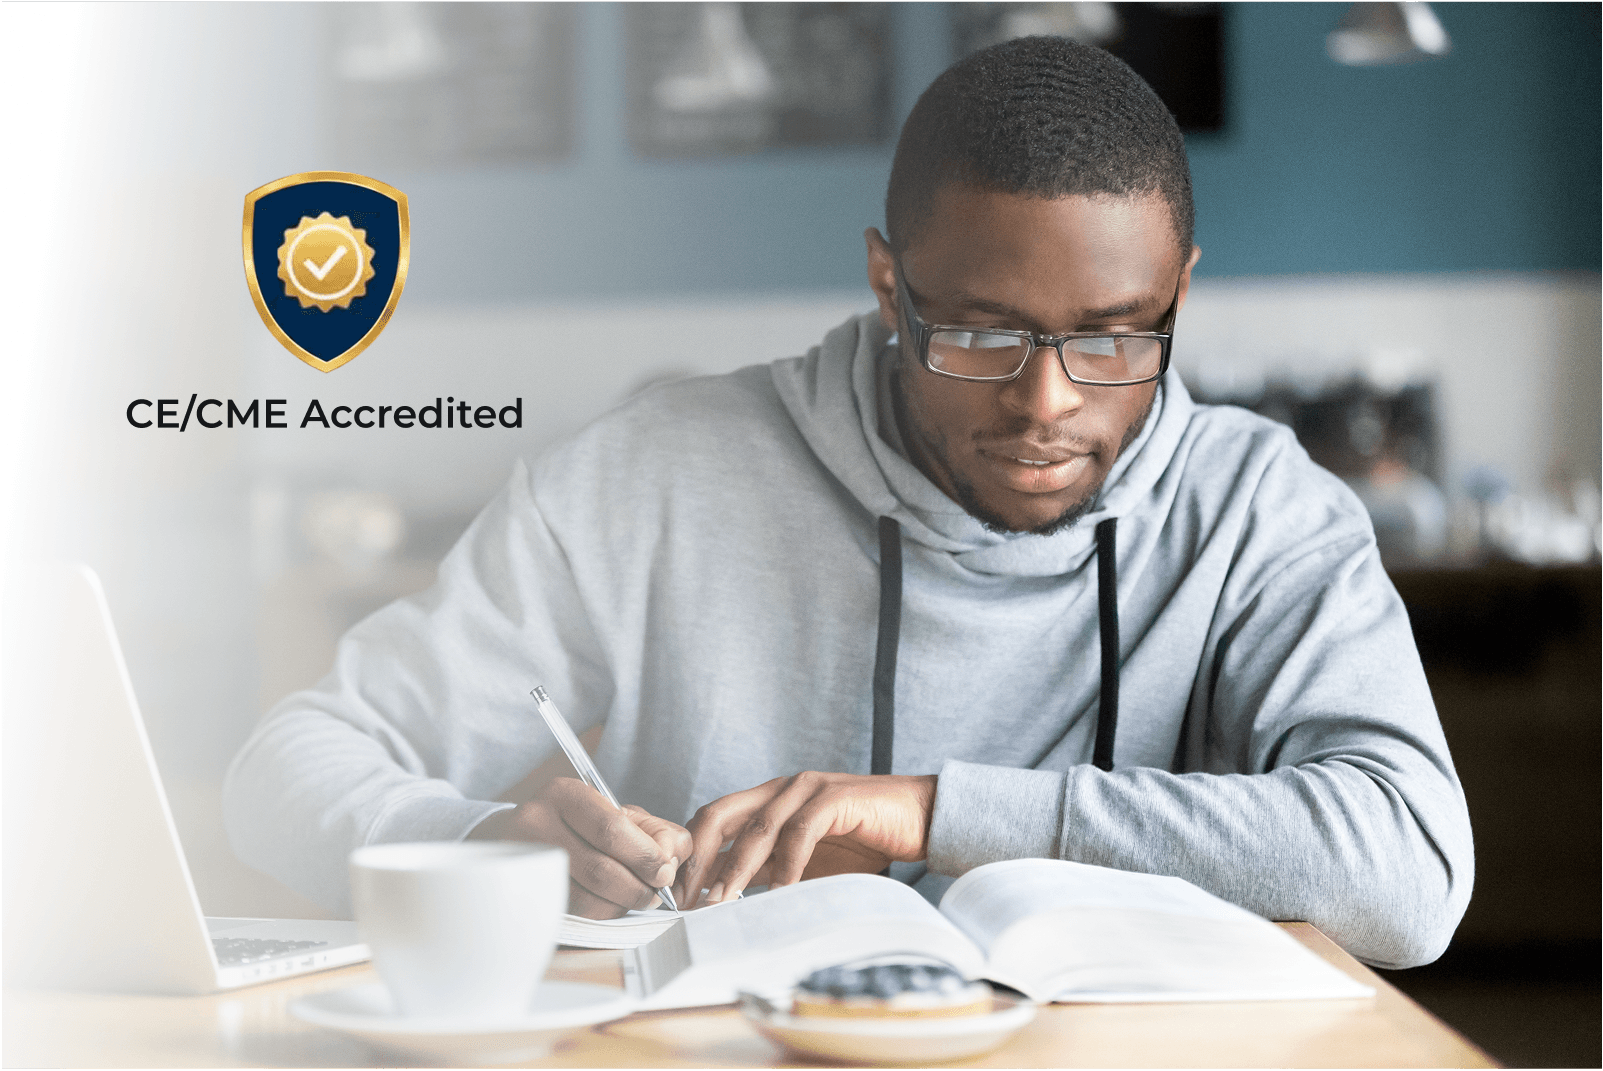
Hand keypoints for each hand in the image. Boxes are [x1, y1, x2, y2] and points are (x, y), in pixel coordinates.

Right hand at [469, 777, 690, 918]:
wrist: (519, 839)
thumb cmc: (580, 825)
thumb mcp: (617, 813)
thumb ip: (654, 830)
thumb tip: (673, 857)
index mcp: (564, 794)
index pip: (612, 829)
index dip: (645, 856)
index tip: (664, 871)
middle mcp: (536, 823)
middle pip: (600, 869)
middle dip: (638, 887)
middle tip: (656, 893)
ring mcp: (525, 861)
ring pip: (587, 898)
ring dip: (622, 905)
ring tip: (635, 897)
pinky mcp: (524, 893)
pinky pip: (573, 914)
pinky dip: (601, 914)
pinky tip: (610, 904)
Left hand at [676, 772, 937, 908]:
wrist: (920, 819)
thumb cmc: (864, 841)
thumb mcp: (805, 860)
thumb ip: (768, 868)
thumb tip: (724, 894)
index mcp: (769, 798)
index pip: (713, 819)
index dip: (690, 854)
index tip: (677, 895)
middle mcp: (782, 788)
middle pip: (720, 815)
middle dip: (698, 858)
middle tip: (688, 899)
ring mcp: (808, 789)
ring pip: (757, 828)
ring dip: (736, 868)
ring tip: (722, 901)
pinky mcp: (836, 798)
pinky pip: (801, 832)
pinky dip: (786, 865)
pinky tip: (779, 893)